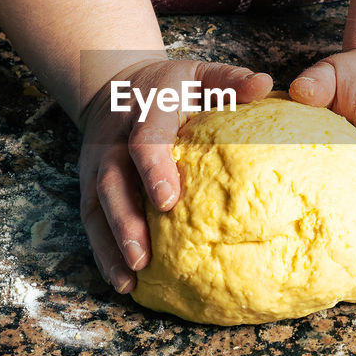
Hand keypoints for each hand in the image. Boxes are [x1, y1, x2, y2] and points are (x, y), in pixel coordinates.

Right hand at [77, 59, 272, 292]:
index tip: (169, 200)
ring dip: (111, 243)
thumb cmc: (172, 85)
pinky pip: (91, 220)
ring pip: (97, 206)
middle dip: (125, 219)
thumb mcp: (200, 73)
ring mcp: (97, 164)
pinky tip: (121, 281)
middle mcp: (114, 140)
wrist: (115, 84)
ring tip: (130, 279)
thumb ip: (230, 79)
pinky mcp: (89, 184)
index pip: (144, 140)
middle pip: (112, 181)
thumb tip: (265, 84)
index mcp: (145, 110)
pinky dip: (103, 251)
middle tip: (143, 256)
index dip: (153, 168)